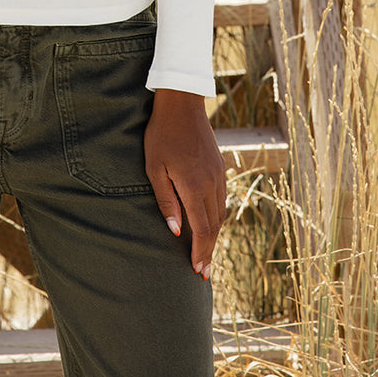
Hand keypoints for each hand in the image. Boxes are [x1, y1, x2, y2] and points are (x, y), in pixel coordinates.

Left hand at [144, 89, 225, 279]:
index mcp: (194, 185)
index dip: (200, 252)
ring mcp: (219, 174)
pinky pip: (222, 198)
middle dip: (209, 250)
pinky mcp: (220, 166)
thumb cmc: (161, 134)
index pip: (201, 228)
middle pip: (214, 225)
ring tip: (206, 252)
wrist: (182, 103)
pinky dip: (217, 216)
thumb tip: (175, 231)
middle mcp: (211, 183)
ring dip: (214, 235)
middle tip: (204, 273)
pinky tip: (209, 222)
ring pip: (221, 213)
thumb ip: (166, 200)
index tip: (198, 271)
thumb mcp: (154, 167)